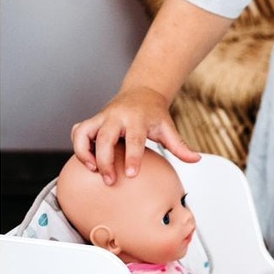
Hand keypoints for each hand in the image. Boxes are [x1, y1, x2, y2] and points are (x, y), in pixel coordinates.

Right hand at [71, 85, 200, 182]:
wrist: (141, 93)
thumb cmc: (154, 114)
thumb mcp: (168, 128)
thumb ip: (180, 145)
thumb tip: (195, 159)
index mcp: (137, 119)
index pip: (134, 138)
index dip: (132, 156)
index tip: (131, 175)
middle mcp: (116, 117)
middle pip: (105, 137)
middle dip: (105, 160)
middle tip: (109, 180)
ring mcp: (101, 118)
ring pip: (83, 131)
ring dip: (83, 152)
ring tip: (91, 170)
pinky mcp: (92, 121)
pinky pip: (78, 131)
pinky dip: (77, 145)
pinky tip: (86, 162)